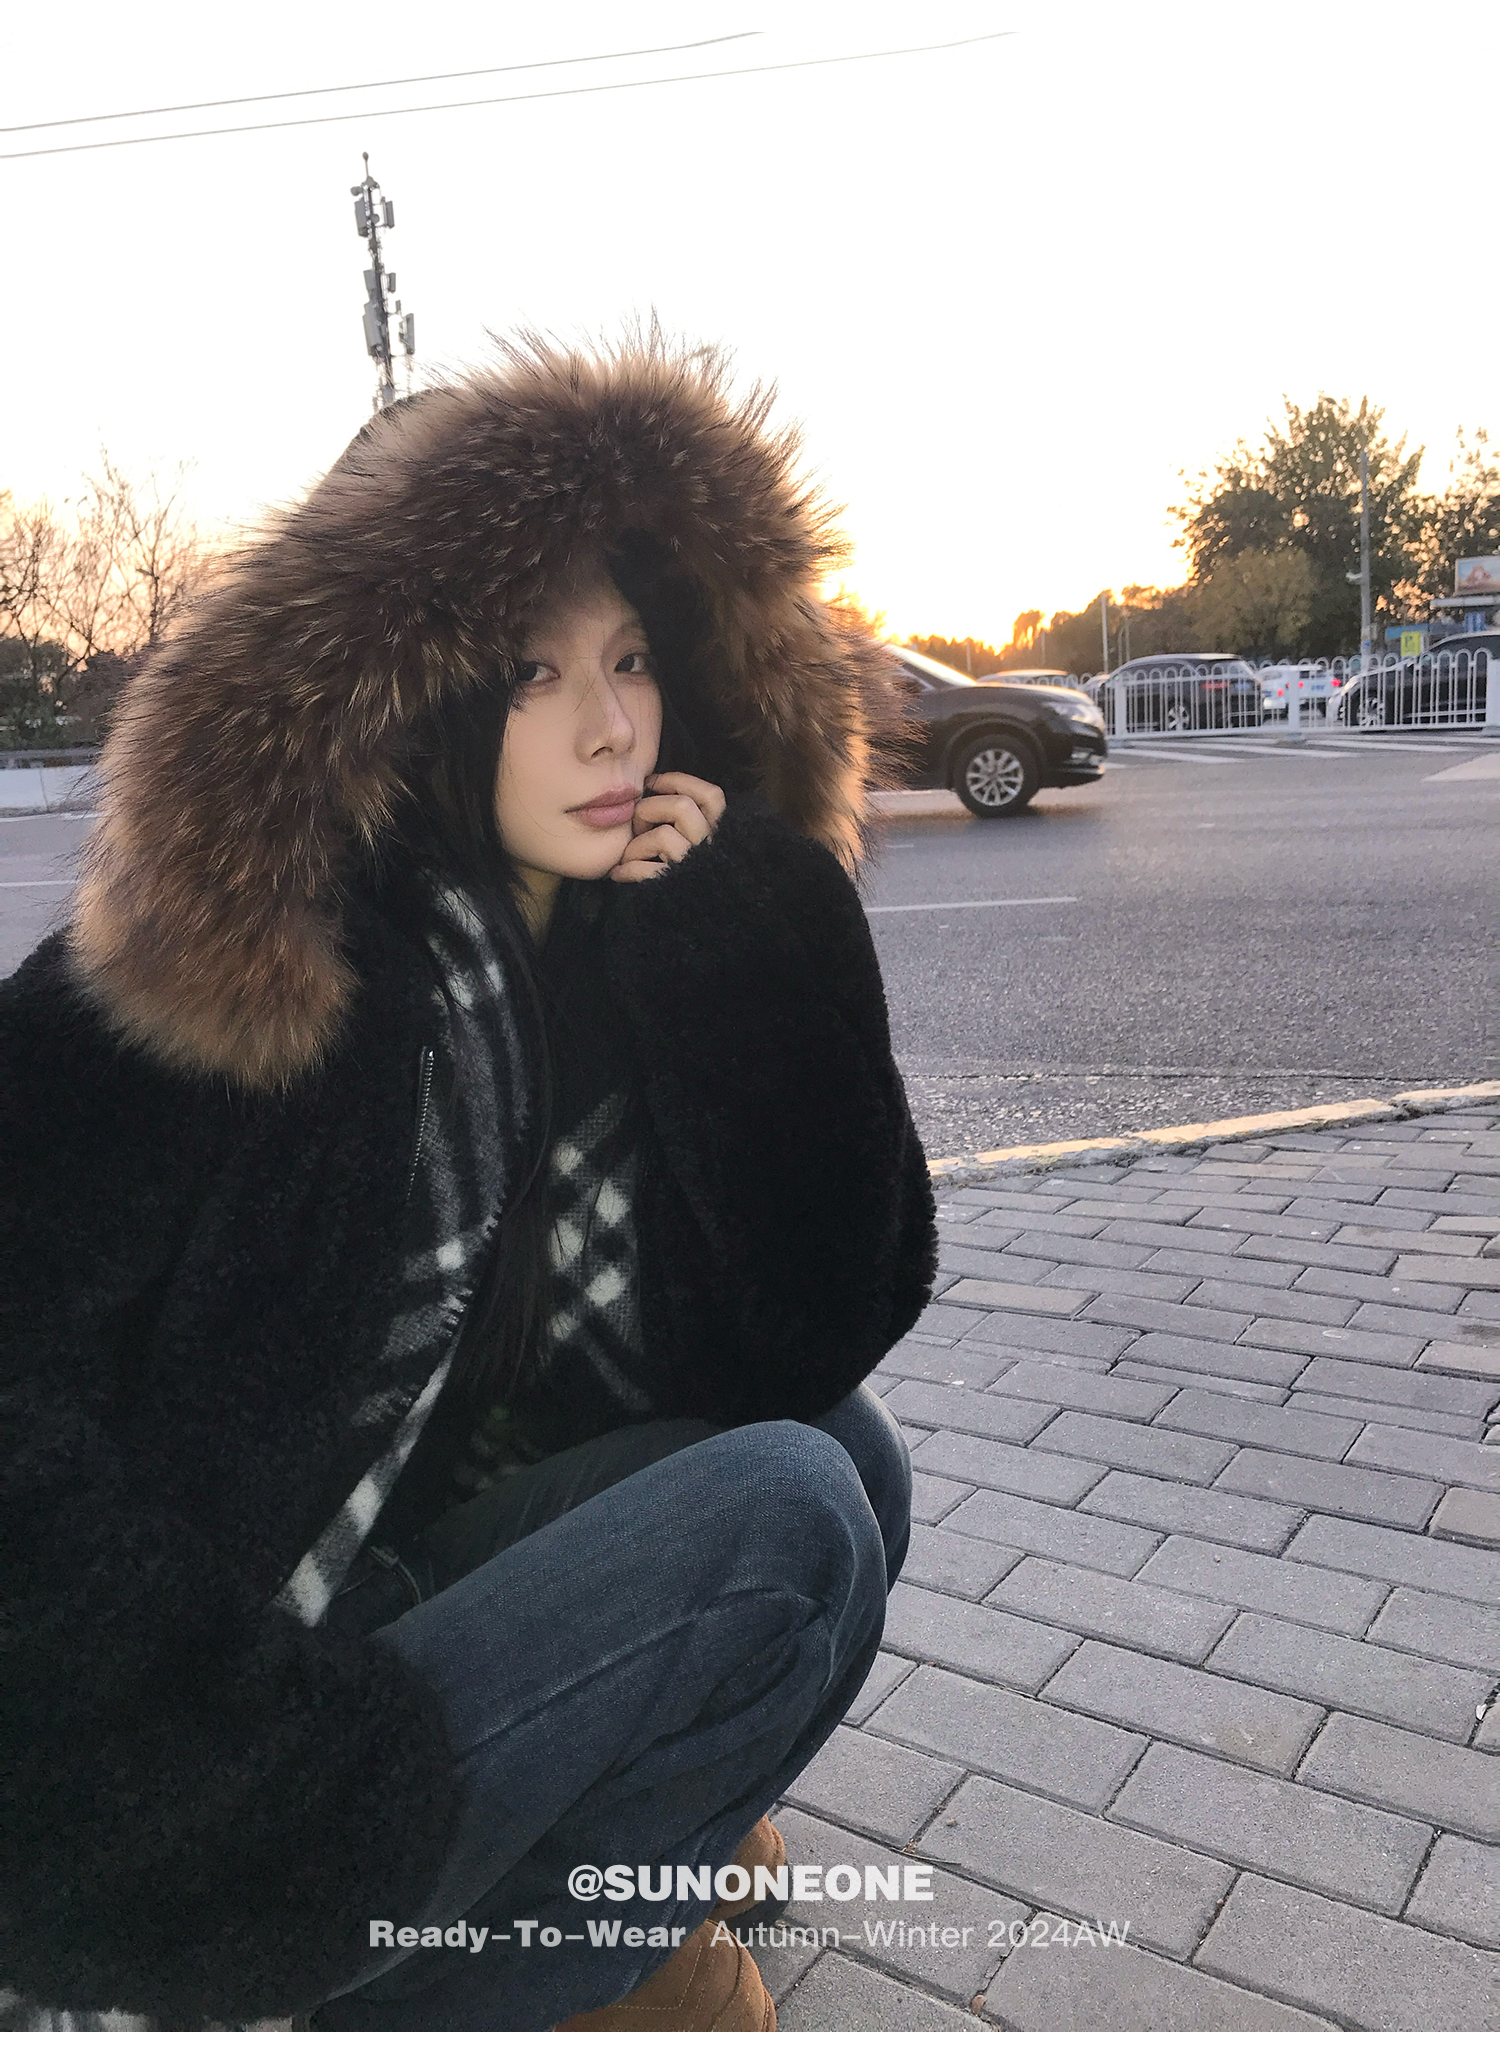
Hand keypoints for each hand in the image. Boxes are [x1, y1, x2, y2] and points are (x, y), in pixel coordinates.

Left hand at [608, 771, 726, 882]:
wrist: (706, 928)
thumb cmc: (696, 883)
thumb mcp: (703, 847)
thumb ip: (690, 823)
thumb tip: (655, 791)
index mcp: (721, 835)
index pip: (711, 796)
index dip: (679, 782)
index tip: (653, 782)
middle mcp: (712, 849)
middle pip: (682, 807)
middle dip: (651, 809)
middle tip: (638, 824)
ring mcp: (694, 868)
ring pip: (662, 835)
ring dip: (636, 844)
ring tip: (627, 856)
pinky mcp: (674, 888)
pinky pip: (644, 870)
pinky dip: (626, 869)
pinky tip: (619, 875)